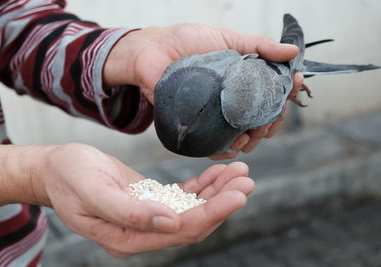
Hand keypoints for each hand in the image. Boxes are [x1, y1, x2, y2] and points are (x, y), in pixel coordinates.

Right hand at [35, 143, 253, 256]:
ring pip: (192, 209)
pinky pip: (182, 196)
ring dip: (217, 191)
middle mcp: (142, 233)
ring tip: (241, 172)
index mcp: (128, 238)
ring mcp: (147, 218)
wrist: (56, 168)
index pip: (181, 231)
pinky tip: (219, 173)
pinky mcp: (150, 200)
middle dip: (222, 201)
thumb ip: (128, 212)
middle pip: (193, 222)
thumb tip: (170, 224)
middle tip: (247, 179)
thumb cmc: (69, 177)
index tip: (238, 194)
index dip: (212, 213)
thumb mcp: (93, 191)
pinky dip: (202, 185)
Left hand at [103, 24, 303, 158]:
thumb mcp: (228, 39)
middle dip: (272, 123)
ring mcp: (217, 116)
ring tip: (251, 136)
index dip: (286, 96)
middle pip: (262, 121)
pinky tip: (232, 147)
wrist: (152, 51)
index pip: (273, 96)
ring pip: (243, 137)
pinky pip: (216, 146)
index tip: (293, 85)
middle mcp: (233, 102)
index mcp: (244, 83)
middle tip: (272, 117)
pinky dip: (227, 151)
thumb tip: (292, 53)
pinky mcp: (198, 127)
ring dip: (253, 140)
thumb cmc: (188, 42)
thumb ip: (259, 46)